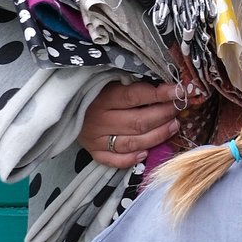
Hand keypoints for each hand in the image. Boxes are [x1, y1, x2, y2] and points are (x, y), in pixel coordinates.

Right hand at [80, 79, 195, 168]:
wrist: (62, 106)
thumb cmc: (94, 90)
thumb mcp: (110, 80)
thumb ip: (133, 84)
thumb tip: (167, 86)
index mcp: (103, 97)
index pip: (136, 96)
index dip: (160, 94)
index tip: (179, 91)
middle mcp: (99, 120)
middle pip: (139, 122)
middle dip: (164, 116)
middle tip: (178, 109)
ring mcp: (96, 139)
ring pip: (133, 143)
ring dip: (157, 136)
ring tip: (173, 126)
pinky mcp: (93, 152)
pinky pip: (115, 160)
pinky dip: (132, 158)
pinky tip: (146, 152)